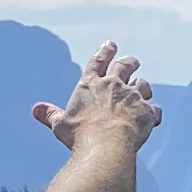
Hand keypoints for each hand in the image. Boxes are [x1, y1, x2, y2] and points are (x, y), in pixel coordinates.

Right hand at [32, 40, 158, 155]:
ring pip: (143, 85)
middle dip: (129, 62)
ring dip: (143, 86)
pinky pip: (154, 109)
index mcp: (90, 84)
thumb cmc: (80, 136)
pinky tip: (152, 117)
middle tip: (132, 62)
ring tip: (143, 88)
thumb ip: (51, 115)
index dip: (105, 51)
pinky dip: (153, 113)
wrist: (105, 146)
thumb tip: (36, 110)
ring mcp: (132, 97)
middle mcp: (113, 85)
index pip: (98, 61)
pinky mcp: (146, 111)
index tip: (111, 45)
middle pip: (125, 66)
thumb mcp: (61, 125)